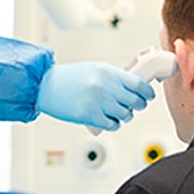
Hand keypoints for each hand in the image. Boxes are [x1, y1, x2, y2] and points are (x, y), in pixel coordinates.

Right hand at [36, 62, 154, 129]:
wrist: (46, 86)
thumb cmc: (70, 77)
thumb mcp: (94, 69)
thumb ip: (114, 77)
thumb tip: (135, 85)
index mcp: (107, 72)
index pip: (138, 83)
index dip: (147, 92)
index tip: (148, 95)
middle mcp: (104, 86)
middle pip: (135, 101)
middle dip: (139, 105)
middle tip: (135, 105)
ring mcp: (97, 102)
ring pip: (125, 114)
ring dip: (126, 115)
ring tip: (119, 112)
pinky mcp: (89, 116)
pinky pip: (112, 124)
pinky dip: (114, 123)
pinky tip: (109, 119)